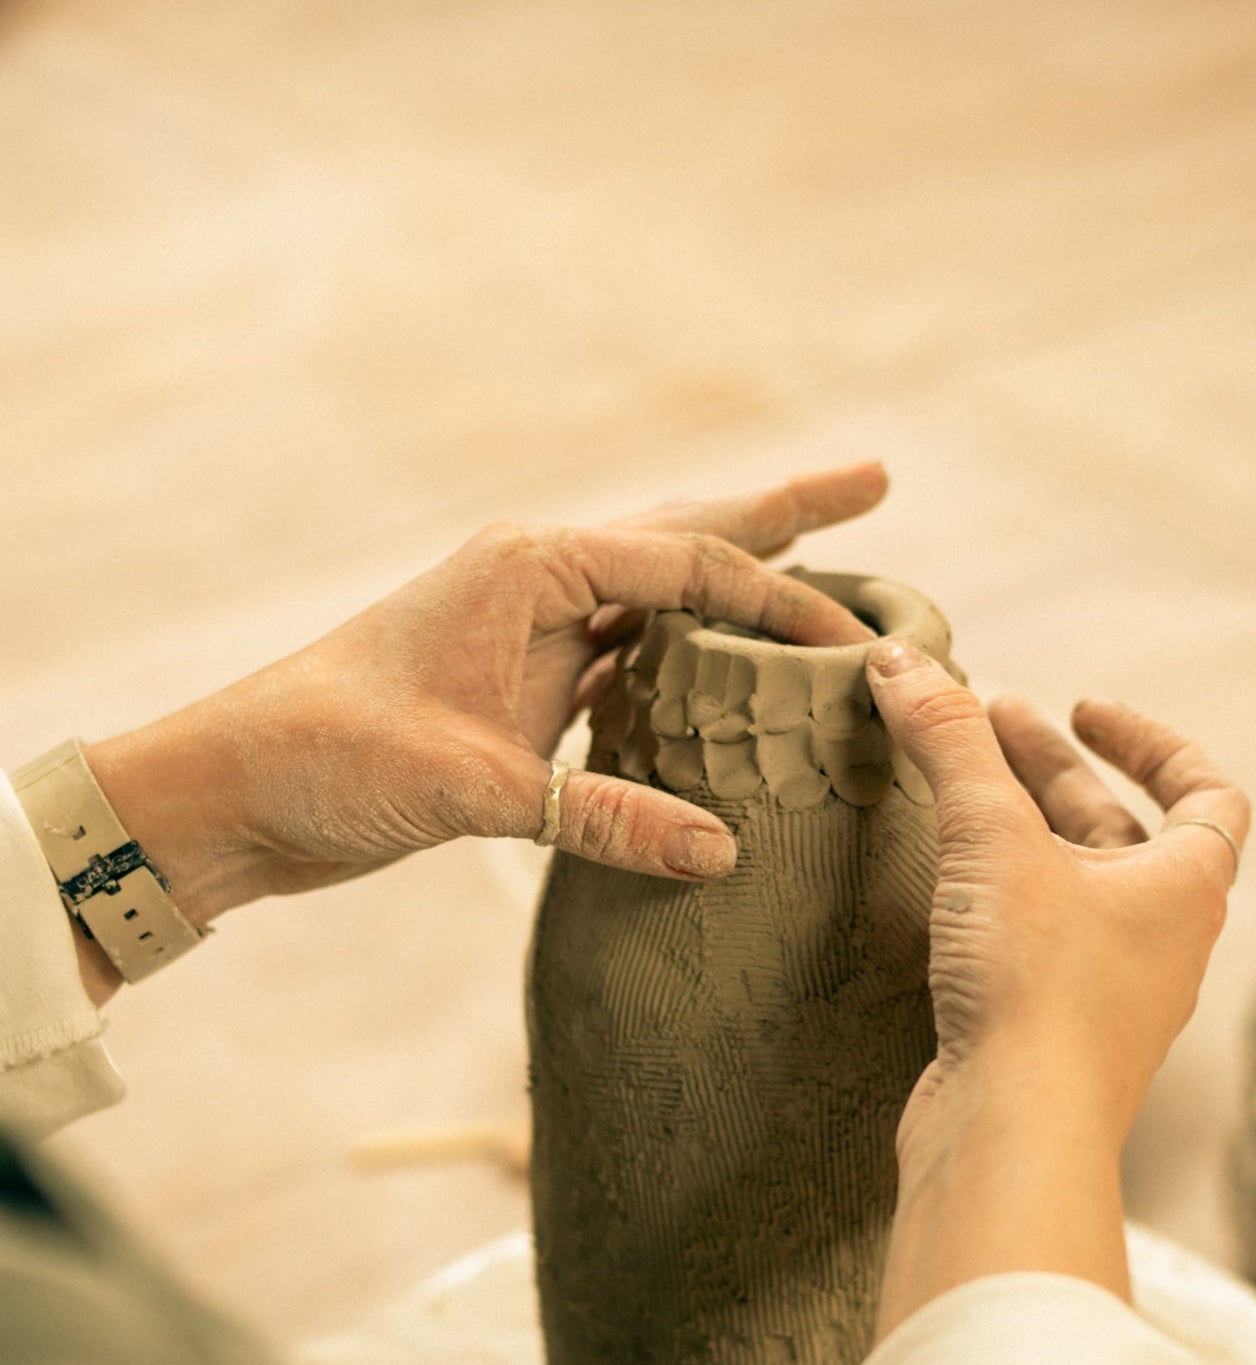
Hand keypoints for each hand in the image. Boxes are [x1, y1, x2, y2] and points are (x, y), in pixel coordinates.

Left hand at [72, 464, 887, 998]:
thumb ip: (604, 818)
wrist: (235, 789)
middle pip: (691, 531)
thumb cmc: (333, 759)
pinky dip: (694, 652)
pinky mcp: (523, 682)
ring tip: (822, 549)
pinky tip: (733, 666)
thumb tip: (724, 852)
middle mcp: (539, 577)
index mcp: (532, 566)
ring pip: (665, 587)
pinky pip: (634, 653)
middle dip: (784, 509)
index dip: (785, 602)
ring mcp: (532, 626)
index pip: (694, 565)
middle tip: (876, 476)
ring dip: (743, 574)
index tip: (860, 647)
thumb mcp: (476, 791)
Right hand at [863, 639, 1248, 1334]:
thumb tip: (905, 662)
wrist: (1013, 1138)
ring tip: (944, 782)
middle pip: (1116, 828)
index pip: (1208, 790)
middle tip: (976, 720)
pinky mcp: (1046, 1034)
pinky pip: (1029, 940)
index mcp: (1186, 889)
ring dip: (1014, 827)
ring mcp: (1105, 993)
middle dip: (1046, 768)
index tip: (1081, 708)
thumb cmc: (1038, 993)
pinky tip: (931, 877)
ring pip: (1066, 885)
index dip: (1151, 738)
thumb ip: (950, 746)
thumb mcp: (994, 842)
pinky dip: (991, 893)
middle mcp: (1159, 940)